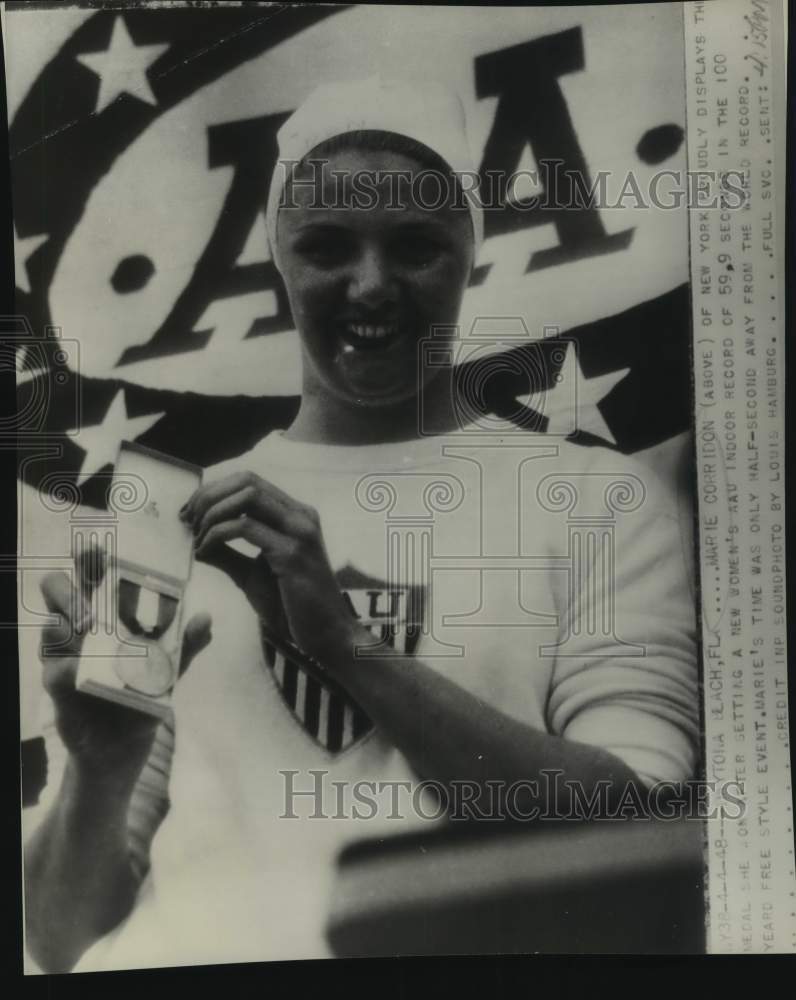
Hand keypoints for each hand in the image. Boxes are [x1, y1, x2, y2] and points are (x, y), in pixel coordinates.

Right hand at [39, 547, 211, 780]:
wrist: (125, 746)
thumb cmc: (142, 695)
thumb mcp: (169, 670)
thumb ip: (185, 646)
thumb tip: (206, 618)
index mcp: (104, 615)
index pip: (90, 578)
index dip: (87, 559)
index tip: (93, 548)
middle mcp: (79, 630)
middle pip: (57, 594)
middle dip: (68, 590)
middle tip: (89, 602)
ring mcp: (65, 658)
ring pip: (50, 630)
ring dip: (60, 624)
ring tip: (78, 625)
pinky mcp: (59, 690)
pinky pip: (54, 674)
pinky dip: (61, 670)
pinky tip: (69, 669)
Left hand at [183, 471, 354, 664]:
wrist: (325, 634)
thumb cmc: (291, 607)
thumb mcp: (251, 574)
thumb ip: (228, 555)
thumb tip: (197, 543)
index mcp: (295, 516)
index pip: (249, 482)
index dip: (214, 491)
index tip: (189, 513)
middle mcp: (301, 516)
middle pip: (247, 481)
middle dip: (209, 497)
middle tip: (187, 521)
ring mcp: (299, 531)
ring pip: (247, 497)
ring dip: (213, 513)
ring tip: (197, 538)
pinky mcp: (292, 552)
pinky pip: (244, 528)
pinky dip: (217, 535)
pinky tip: (205, 552)